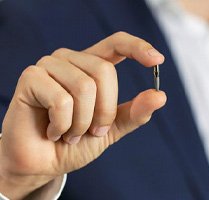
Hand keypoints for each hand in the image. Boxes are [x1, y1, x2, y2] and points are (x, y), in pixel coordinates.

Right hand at [0, 32, 166, 198]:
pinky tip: (53, 132)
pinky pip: (61, 100)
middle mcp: (71, 60)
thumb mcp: (112, 128)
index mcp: (91, 66)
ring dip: (82, 123)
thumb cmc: (76, 142)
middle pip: (104, 72)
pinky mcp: (31, 78)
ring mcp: (49, 66)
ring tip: (70, 134)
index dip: (138, 47)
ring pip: (84, 87)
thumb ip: (134, 113)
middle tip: (92, 131)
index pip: (117, 43)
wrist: (44, 163)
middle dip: (104, 112)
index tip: (157, 61)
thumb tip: (160, 96)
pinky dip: (63, 125)